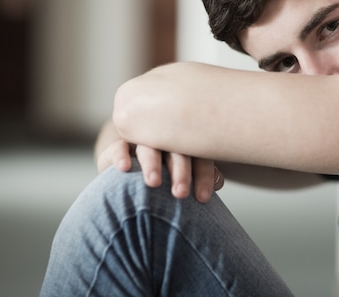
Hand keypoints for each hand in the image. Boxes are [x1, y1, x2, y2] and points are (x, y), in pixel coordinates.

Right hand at [96, 139, 223, 202]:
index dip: (202, 175)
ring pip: (148, 146)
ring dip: (151, 163)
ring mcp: (142, 140)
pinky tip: (124, 167)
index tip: (203, 198)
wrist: (133, 160)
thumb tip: (219, 181)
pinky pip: (119, 145)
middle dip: (179, 172)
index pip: (199, 155)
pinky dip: (120, 155)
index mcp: (187, 144)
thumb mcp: (186, 174)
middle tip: (181, 193)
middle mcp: (166, 138)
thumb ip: (203, 176)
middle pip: (175, 150)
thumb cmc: (169, 171)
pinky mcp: (119, 144)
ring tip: (154, 182)